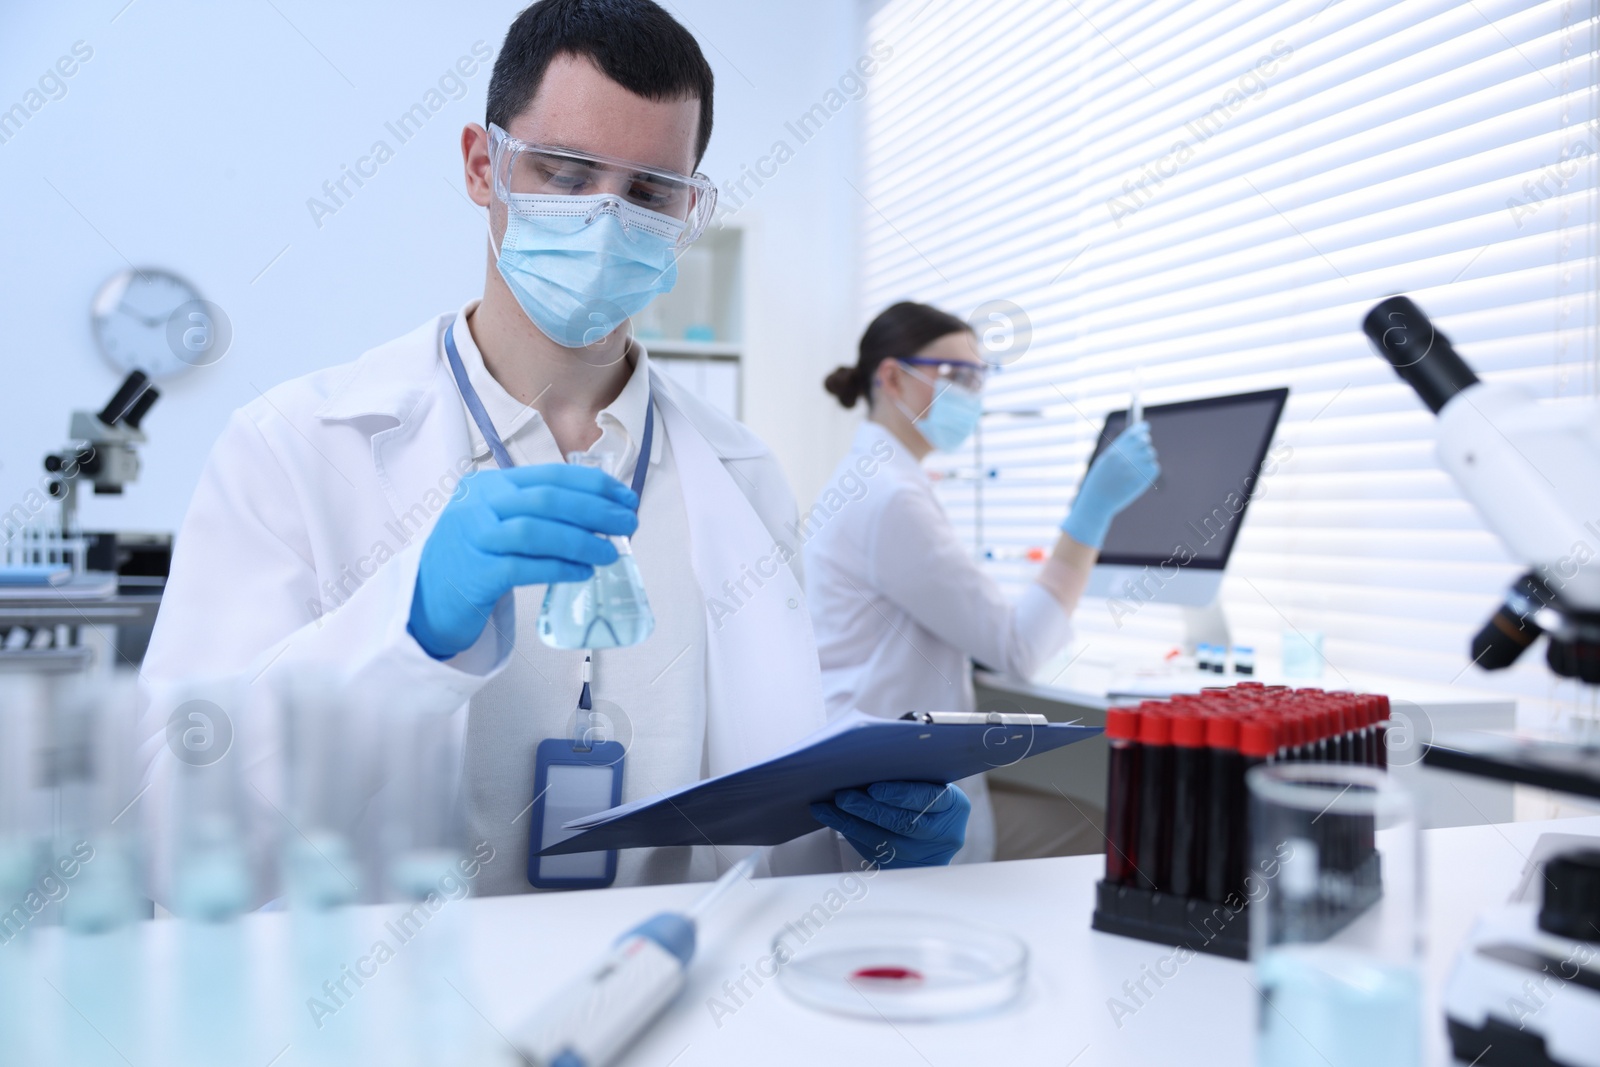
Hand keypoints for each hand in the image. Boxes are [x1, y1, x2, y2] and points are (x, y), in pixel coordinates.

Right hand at [407, 464, 638, 658]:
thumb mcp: (498, 520)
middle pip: (547, 500)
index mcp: (489, 486)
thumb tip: (603, 513)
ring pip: (536, 531)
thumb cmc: (474, 557)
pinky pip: (524, 568)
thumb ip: (539, 512)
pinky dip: (560, 568)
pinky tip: (582, 572)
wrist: (425, 598)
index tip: (626, 498)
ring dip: (582, 541)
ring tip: (609, 552)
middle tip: (628, 523)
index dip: (594, 485)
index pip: (550, 476)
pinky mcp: (475, 575)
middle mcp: (479, 506)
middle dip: (596, 510)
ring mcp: (474, 539)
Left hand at [810, 781, 969, 867]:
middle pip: (905, 823)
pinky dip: (852, 833)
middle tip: (843, 796)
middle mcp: (944, 834)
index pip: (930, 798)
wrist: (932, 832)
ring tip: (830, 807)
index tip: (874, 789)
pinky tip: (835, 820)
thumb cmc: (925, 797)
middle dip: (870, 809)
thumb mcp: (927, 784)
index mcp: (954, 806)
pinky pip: (874, 852)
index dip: (900, 794)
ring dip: (852, 822)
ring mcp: (924, 855)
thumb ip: (909, 776)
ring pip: (886, 841)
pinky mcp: (903, 867)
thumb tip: (866, 762)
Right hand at [1061, 420, 1158, 548]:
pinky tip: (1139, 476)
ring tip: (1135, 468)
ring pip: (1151, 454)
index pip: (1134, 432)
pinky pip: (1154, 467)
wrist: (1097, 502)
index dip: (1141, 428)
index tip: (1145, 427)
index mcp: (1115, 450)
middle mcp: (1127, 457)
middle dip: (1144, 443)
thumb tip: (1136, 440)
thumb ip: (1120, 450)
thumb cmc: (1098, 482)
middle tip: (1141, 448)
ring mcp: (1136, 468)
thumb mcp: (1105, 462)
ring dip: (1146, 458)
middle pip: (1145, 441)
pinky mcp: (1144, 479)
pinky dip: (1149, 470)